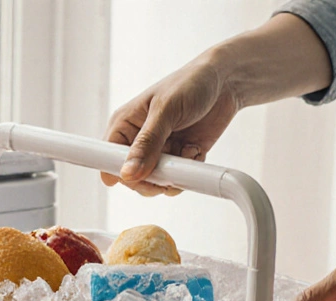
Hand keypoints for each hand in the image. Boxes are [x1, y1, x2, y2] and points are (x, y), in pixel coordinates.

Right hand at [101, 53, 239, 196]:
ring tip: (186, 152)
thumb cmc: (191, 83)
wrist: (227, 82)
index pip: (108, 159)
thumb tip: (128, 173)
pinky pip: (179, 179)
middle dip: (152, 178)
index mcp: (125, 124)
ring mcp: (160, 151)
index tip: (139, 176)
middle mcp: (139, 140)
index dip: (121, 172)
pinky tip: (195, 149)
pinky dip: (190, 171)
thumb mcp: (165, 110)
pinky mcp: (180, 158)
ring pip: (157, 183)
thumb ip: (147, 144)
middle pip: (133, 178)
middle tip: (168, 169)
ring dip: (174, 174)